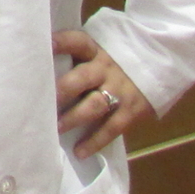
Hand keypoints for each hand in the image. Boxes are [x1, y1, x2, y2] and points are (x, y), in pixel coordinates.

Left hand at [53, 29, 153, 158]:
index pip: (78, 42)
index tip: (46, 45)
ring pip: (95, 104)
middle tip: (43, 102)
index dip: (62, 42)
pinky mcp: (131, 111)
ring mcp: (119, 90)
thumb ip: (74, 56)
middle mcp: (106, 69)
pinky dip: (95, 141)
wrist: (156, 66)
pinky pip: (112, 128)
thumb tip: (38, 65)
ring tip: (57, 128)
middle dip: (62, 90)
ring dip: (75, 117)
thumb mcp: (95, 52)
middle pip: (82, 77)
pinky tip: (80, 151)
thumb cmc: (111, 62)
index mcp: (95, 50)